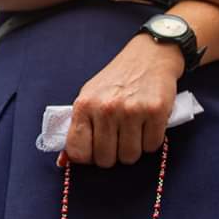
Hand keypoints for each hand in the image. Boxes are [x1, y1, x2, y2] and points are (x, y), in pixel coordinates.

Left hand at [64, 35, 181, 167]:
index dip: (88, 157)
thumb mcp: (89, 97)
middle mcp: (106, 108)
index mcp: (84, 105)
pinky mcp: (155, 111)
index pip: (78, 152)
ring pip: (130, 156)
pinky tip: (148, 123)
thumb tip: (62, 162)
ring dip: (133, 148)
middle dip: (113, 154)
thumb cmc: (116, 80)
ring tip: (134, 129)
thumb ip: (78, 128)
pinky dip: (151, 140)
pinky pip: (152, 146)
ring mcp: (132, 110)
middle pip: (106, 160)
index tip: (95, 149)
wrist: (149, 56)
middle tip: (118, 137)